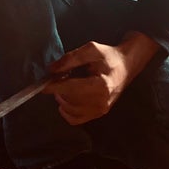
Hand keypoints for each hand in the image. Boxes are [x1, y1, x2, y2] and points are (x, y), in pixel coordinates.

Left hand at [45, 33, 159, 125]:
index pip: (72, 89)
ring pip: (71, 110)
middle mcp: (102, 102)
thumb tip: (52, 69)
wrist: (125, 66)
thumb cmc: (109, 56)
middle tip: (57, 78)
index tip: (43, 84)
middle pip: (70, 100)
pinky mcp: (98, 114)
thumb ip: (71, 58)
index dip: (55, 87)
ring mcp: (101, 110)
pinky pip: (76, 119)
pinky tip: (65, 100)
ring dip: (62, 98)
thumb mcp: (91, 49)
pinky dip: (67, 111)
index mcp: (102, 85)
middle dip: (59, 90)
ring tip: (64, 85)